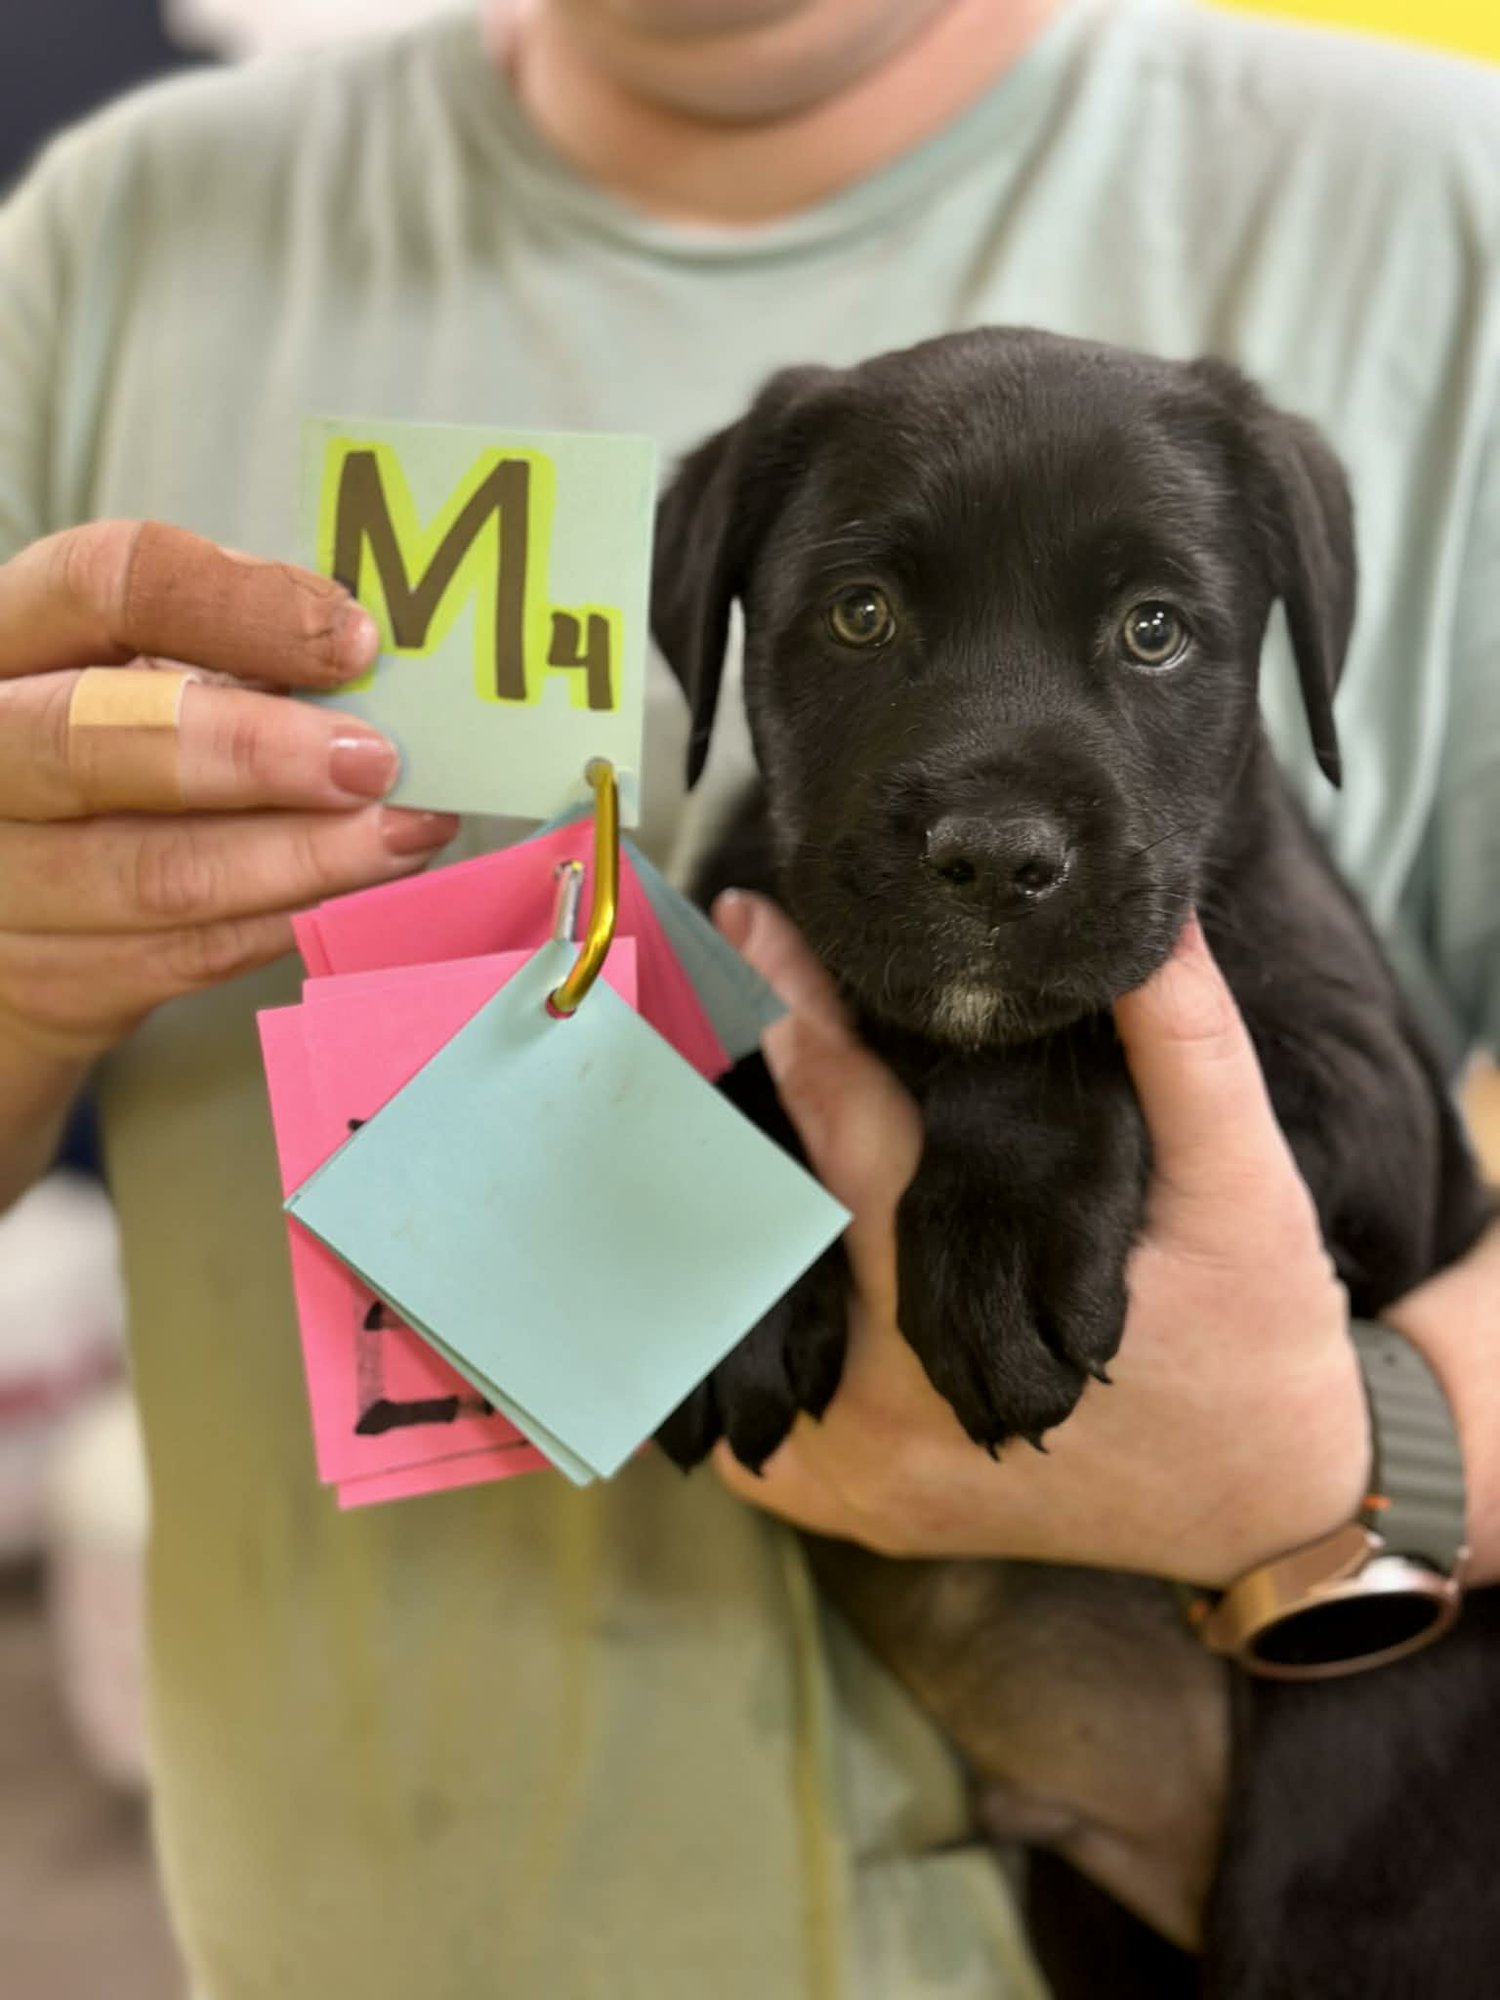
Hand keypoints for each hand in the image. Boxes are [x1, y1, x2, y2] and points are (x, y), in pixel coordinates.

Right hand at [0, 521, 456, 1066]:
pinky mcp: (49, 981)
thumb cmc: (99, 763)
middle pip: (92, 740)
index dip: (236, 607)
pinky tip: (359, 891)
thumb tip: (368, 664)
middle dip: (257, 752)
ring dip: (305, 855)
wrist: (11, 918)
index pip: (99, 585)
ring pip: (156, 873)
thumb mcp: (133, 677)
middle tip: (374, 760)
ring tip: (404, 831)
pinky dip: (287, 918)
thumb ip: (225, 656)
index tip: (355, 639)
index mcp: (3, 640)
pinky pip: (187, 955)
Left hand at [711, 893, 1368, 1589]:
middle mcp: (898, 1414)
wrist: (1274, 1502)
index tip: (752, 926)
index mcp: (980, 1321)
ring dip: (710, 1213)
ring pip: (737, 1327)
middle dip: (726, 1107)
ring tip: (686, 1096)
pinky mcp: (861, 1508)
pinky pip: (751, 1422)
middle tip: (691, 993)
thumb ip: (1189, 1049)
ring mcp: (866, 1476)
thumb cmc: (1262, 1335)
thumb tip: (1145, 928)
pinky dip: (730, 1332)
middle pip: (762, 1231)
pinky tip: (719, 1242)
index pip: (853, 1138)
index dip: (801, 1017)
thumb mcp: (1248, 1186)